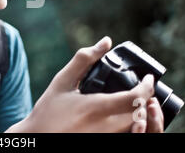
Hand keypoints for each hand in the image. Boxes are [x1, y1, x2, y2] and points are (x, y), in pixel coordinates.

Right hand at [8, 36, 162, 132]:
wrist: (37, 138)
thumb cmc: (48, 111)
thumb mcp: (62, 81)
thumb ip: (84, 60)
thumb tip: (106, 42)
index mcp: (96, 108)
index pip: (135, 98)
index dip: (147, 86)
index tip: (147, 78)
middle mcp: (105, 128)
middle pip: (141, 115)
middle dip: (146, 100)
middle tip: (142, 89)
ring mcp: (107, 139)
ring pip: (137, 128)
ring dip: (141, 114)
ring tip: (135, 102)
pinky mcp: (105, 144)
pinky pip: (127, 136)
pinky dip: (133, 127)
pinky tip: (126, 117)